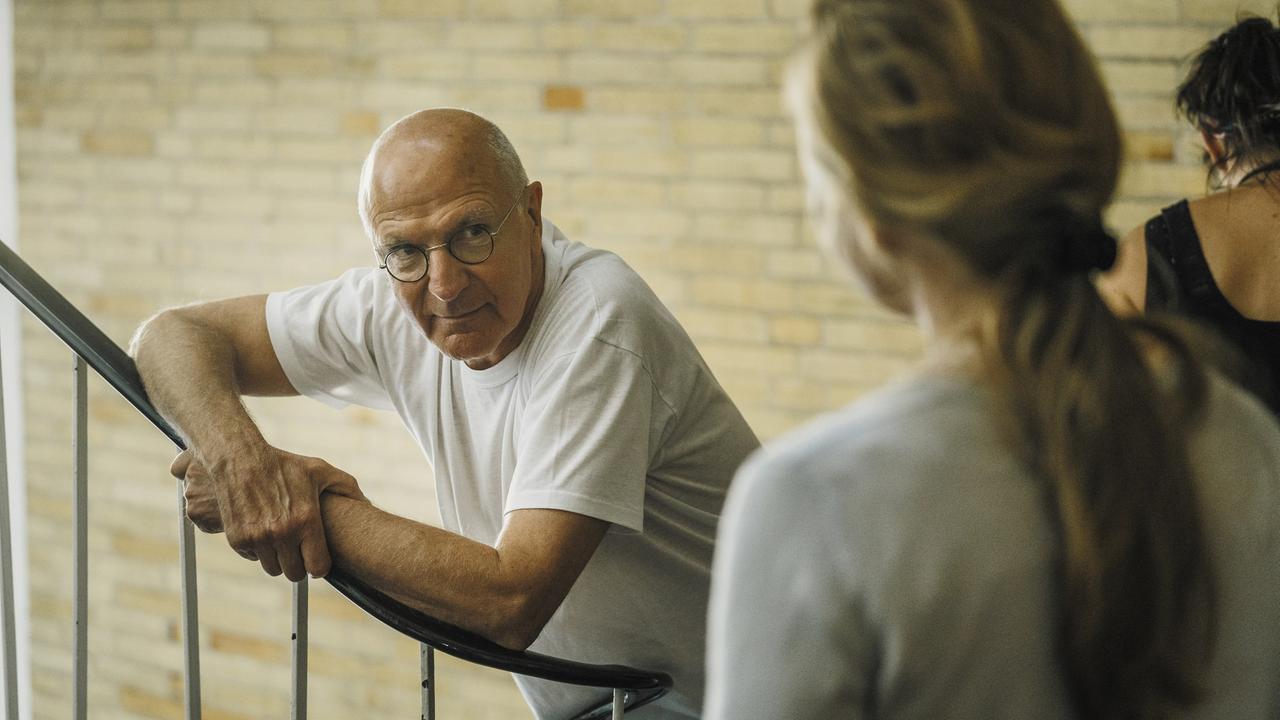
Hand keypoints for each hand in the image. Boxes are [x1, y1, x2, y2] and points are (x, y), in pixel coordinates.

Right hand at [169, 446, 367, 580]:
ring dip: (278, 559)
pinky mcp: (238, 539)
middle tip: (299, 551)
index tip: (317, 561)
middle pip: (295, 574)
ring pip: (273, 569)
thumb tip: (366, 503)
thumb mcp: (319, 470)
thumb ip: (346, 486)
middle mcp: (282, 532)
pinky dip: (258, 550)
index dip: (319, 567)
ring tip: (282, 540)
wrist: (239, 459)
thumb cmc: (284, 465)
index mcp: (306, 520)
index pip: (318, 567)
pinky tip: (262, 532)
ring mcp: (258, 538)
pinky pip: (253, 558)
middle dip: (299, 565)